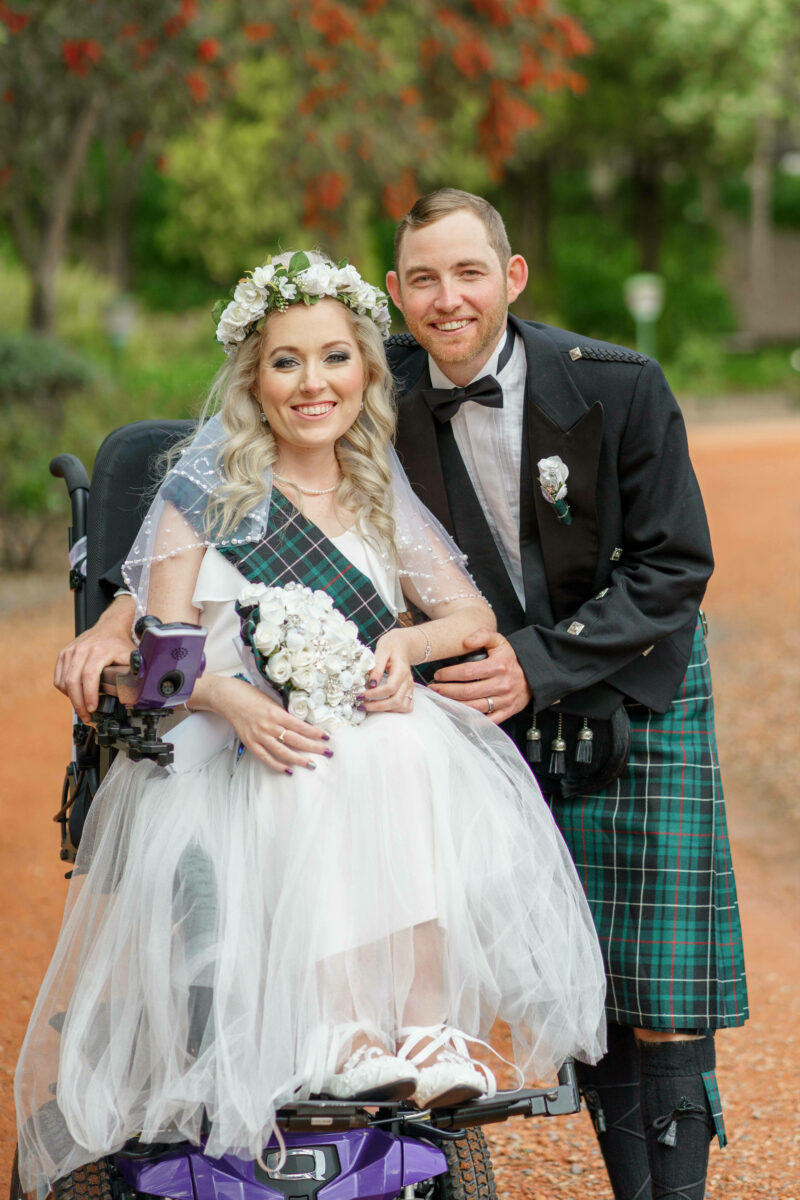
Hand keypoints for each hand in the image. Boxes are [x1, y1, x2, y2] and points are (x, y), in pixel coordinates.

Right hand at [54, 598, 135, 721]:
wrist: (110, 627)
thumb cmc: (121, 644)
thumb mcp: (132, 657)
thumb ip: (134, 674)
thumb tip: (136, 694)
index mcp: (99, 650)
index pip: (89, 675)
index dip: (89, 695)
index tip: (93, 709)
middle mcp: (82, 649)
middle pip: (73, 682)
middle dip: (79, 703)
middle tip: (87, 717)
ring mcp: (70, 651)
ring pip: (64, 682)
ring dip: (72, 699)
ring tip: (83, 708)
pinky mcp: (64, 654)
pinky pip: (59, 678)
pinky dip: (66, 691)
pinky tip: (76, 695)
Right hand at [210, 677, 331, 773]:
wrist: (228, 698)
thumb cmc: (250, 695)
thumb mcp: (271, 701)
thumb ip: (283, 714)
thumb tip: (299, 726)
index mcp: (276, 713)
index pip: (300, 726)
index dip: (315, 733)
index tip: (327, 738)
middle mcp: (269, 726)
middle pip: (295, 740)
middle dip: (313, 747)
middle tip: (327, 753)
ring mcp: (259, 736)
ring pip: (283, 751)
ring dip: (299, 759)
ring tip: (311, 764)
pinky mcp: (250, 743)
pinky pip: (266, 757)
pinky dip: (277, 765)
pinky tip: (288, 770)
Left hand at [362, 629, 415, 713]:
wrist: (403, 644)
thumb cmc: (391, 646)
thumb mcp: (381, 651)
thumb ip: (377, 668)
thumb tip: (371, 684)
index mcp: (401, 670)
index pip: (390, 688)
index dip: (374, 694)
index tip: (360, 694)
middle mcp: (408, 681)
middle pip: (396, 701)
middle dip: (377, 706)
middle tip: (362, 705)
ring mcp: (410, 687)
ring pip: (402, 706)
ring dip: (386, 710)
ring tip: (370, 706)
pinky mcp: (409, 691)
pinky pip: (406, 706)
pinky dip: (395, 710)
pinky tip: (383, 706)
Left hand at [428, 628, 531, 723]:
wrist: (533, 676)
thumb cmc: (510, 659)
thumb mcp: (499, 641)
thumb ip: (483, 636)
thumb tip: (465, 641)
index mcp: (498, 666)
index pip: (468, 672)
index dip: (449, 674)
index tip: (438, 675)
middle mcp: (501, 685)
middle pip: (468, 691)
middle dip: (446, 691)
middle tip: (434, 689)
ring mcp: (505, 700)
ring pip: (474, 708)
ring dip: (454, 706)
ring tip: (441, 701)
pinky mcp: (507, 712)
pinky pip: (486, 720)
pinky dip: (470, 720)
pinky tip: (457, 715)